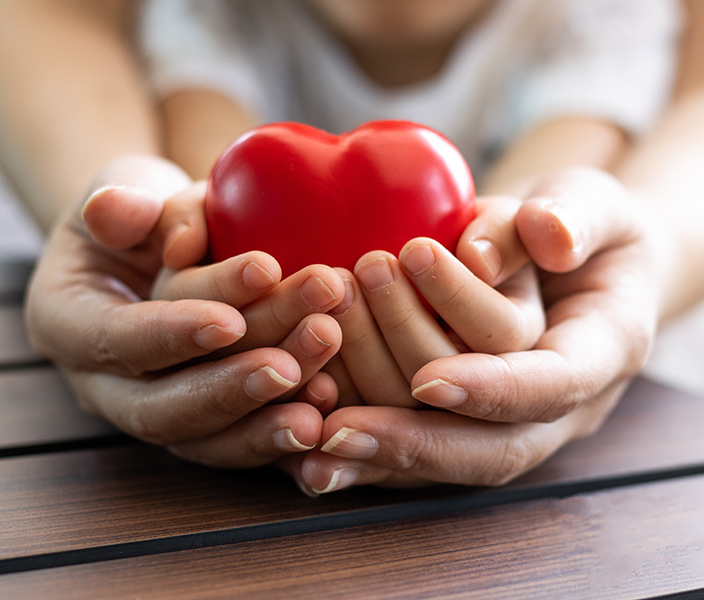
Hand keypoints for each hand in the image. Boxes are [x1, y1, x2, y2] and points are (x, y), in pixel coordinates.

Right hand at [25, 155, 344, 468]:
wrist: (160, 248)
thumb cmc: (143, 212)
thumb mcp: (121, 187)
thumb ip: (119, 200)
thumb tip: (120, 210)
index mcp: (69, 322)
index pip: (116, 341)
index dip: (171, 336)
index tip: (230, 321)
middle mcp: (108, 382)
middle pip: (166, 406)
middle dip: (237, 383)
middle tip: (310, 342)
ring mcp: (158, 407)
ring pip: (210, 433)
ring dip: (274, 407)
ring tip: (331, 371)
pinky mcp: (205, 421)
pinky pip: (240, 442)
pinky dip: (283, 432)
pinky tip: (329, 408)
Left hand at [292, 168, 656, 492]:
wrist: (567, 261)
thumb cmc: (581, 225)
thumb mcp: (594, 202)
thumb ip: (576, 215)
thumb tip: (543, 236)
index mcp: (602, 351)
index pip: (552, 386)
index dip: (493, 391)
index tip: (428, 380)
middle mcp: (557, 404)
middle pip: (491, 445)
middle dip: (414, 435)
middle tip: (338, 410)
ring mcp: (509, 418)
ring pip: (443, 449)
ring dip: (375, 422)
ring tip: (312, 377)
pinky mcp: (466, 419)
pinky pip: (415, 452)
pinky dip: (362, 453)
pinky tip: (306, 447)